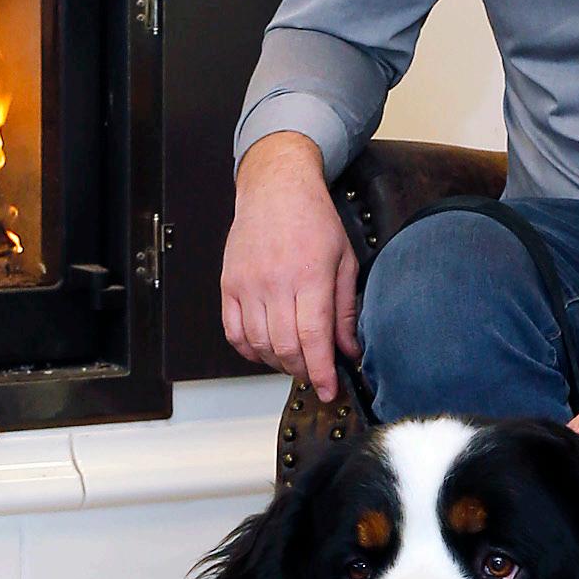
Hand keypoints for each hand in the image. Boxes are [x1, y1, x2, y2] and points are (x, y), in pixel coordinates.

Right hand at [221, 134, 359, 399]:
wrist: (275, 188)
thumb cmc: (314, 219)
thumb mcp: (345, 259)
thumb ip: (345, 309)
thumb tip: (349, 350)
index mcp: (310, 276)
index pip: (314, 339)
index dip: (322, 372)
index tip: (328, 389)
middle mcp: (275, 283)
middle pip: (285, 348)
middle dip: (302, 370)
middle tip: (314, 372)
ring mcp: (247, 285)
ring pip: (258, 344)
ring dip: (277, 362)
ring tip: (293, 359)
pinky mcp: (229, 285)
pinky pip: (233, 332)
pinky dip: (249, 349)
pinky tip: (265, 349)